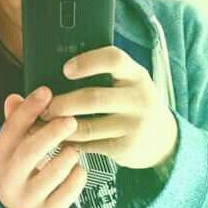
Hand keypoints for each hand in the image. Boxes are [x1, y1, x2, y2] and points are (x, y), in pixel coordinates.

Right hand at [0, 86, 86, 207]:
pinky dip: (77, 176)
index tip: (46, 92)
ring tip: (73, 149)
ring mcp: (27, 200)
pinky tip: (77, 170)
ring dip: (68, 155)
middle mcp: (8, 181)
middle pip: (30, 152)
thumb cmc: (23, 176)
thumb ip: (16, 125)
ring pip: (53, 172)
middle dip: (52, 132)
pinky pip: (69, 190)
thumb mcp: (14, 152)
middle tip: (71, 120)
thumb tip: (14, 97)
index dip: (28, 109)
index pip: (11, 130)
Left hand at [40, 46, 177, 169]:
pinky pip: (89, 145)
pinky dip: (70, 141)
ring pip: (87, 126)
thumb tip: (55, 68)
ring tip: (45, 121)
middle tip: (45, 106)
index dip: (87, 63)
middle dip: (63, 102)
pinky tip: (59, 137)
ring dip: (60, 125)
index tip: (66, 69)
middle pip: (93, 98)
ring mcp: (133, 125)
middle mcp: (139, 98)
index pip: (114, 59)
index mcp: (135, 74)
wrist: (161, 139)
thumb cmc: (132, 102)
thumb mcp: (128, 82)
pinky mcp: (125, 148)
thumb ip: (104, 74)